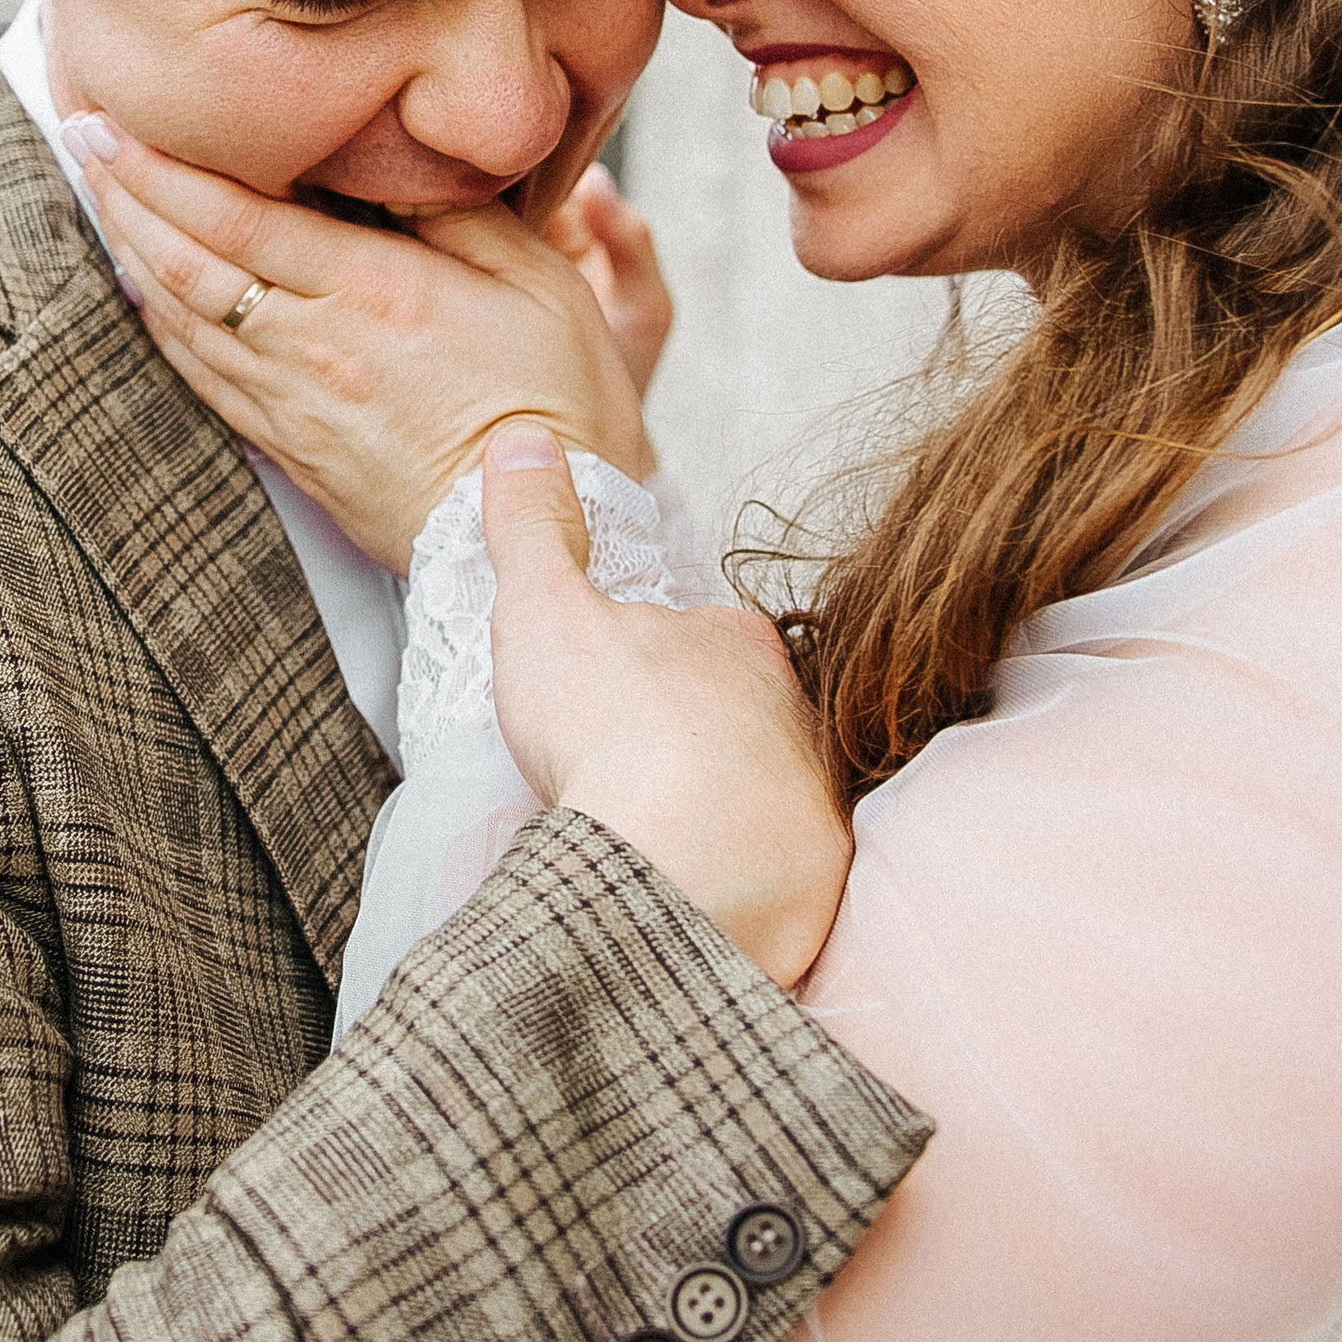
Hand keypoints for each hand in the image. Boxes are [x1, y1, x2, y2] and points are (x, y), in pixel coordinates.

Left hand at [67, 118, 656, 569]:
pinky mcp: (288, 450)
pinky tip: (143, 290)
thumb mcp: (539, 282)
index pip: (237, 212)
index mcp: (373, 290)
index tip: (112, 117)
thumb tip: (392, 158)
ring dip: (129, 249)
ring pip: (180, 316)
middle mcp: (312, 344)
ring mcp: (291, 403)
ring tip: (100, 196)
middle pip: (187, 258)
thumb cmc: (558, 404)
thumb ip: (458, 212)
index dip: (161, 164)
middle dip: (124, 191)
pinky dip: (159, 323)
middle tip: (81, 133)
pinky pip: (202, 375)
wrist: (532, 535)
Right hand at [482, 426, 850, 987]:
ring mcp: (818, 805)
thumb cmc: (614, 728)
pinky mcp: (820, 888)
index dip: (661, 666)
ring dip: (725, 824)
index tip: (620, 701)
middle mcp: (799, 718)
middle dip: (703, 750)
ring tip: (658, 852)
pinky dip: (742, 891)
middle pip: (748, 723)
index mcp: (741, 645)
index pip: (711, 640)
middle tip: (636, 783)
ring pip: (770, 803)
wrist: (679, 865)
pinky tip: (691, 902)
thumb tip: (521, 439)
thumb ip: (532, 527)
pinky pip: (780, 884)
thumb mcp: (546, 610)